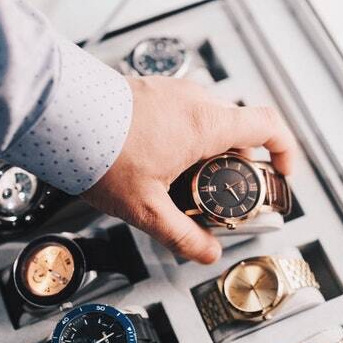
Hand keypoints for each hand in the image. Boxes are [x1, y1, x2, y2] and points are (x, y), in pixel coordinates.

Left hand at [81, 76, 295, 263]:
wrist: (58, 114)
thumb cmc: (99, 152)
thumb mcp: (146, 208)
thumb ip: (182, 235)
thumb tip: (208, 253)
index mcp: (205, 125)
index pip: (268, 124)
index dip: (284, 148)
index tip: (281, 171)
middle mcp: (195, 100)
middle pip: (239, 128)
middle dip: (241, 161)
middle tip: (225, 191)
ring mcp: (172, 91)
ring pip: (209, 120)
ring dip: (211, 148)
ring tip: (187, 180)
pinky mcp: (152, 90)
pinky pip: (184, 112)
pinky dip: (187, 135)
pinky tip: (161, 160)